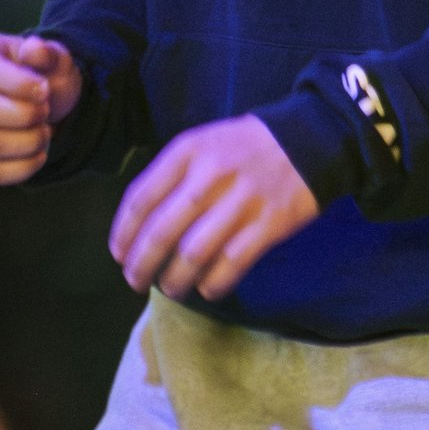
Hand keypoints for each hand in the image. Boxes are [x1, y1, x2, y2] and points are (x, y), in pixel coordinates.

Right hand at [0, 32, 81, 186]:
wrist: (44, 103)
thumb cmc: (46, 75)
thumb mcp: (56, 59)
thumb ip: (48, 53)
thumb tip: (33, 48)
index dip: (20, 85)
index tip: (45, 91)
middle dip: (25, 117)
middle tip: (46, 114)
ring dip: (27, 143)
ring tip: (44, 133)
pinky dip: (20, 169)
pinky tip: (38, 156)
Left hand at [112, 116, 318, 301]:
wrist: (309, 139)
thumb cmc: (245, 148)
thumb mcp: (202, 145)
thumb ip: (172, 177)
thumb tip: (140, 228)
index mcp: (187, 152)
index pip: (141, 198)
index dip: (124, 234)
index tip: (119, 255)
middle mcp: (210, 176)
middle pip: (162, 231)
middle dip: (142, 264)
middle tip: (136, 282)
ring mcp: (241, 201)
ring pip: (194, 253)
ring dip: (175, 279)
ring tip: (170, 289)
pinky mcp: (269, 224)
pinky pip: (232, 264)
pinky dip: (214, 284)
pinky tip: (206, 290)